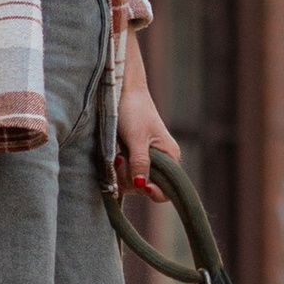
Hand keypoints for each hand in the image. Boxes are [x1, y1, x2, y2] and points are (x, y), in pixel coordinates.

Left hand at [117, 39, 179, 197]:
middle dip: (130, 177)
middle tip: (121, 158)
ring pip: (131, 182)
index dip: (154, 192)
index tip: (139, 184)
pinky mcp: (131, 157)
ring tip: (117, 152)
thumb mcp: (136, 138)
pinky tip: (114, 154)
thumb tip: (141, 185)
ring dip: (121, 171)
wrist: (120, 91)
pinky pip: (123, 173)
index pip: (168, 189)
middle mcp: (159, 161)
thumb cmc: (133, 110)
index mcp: (169, 156)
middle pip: (145, 187)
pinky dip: (116, 168)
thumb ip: (140, 162)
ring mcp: (144, 159)